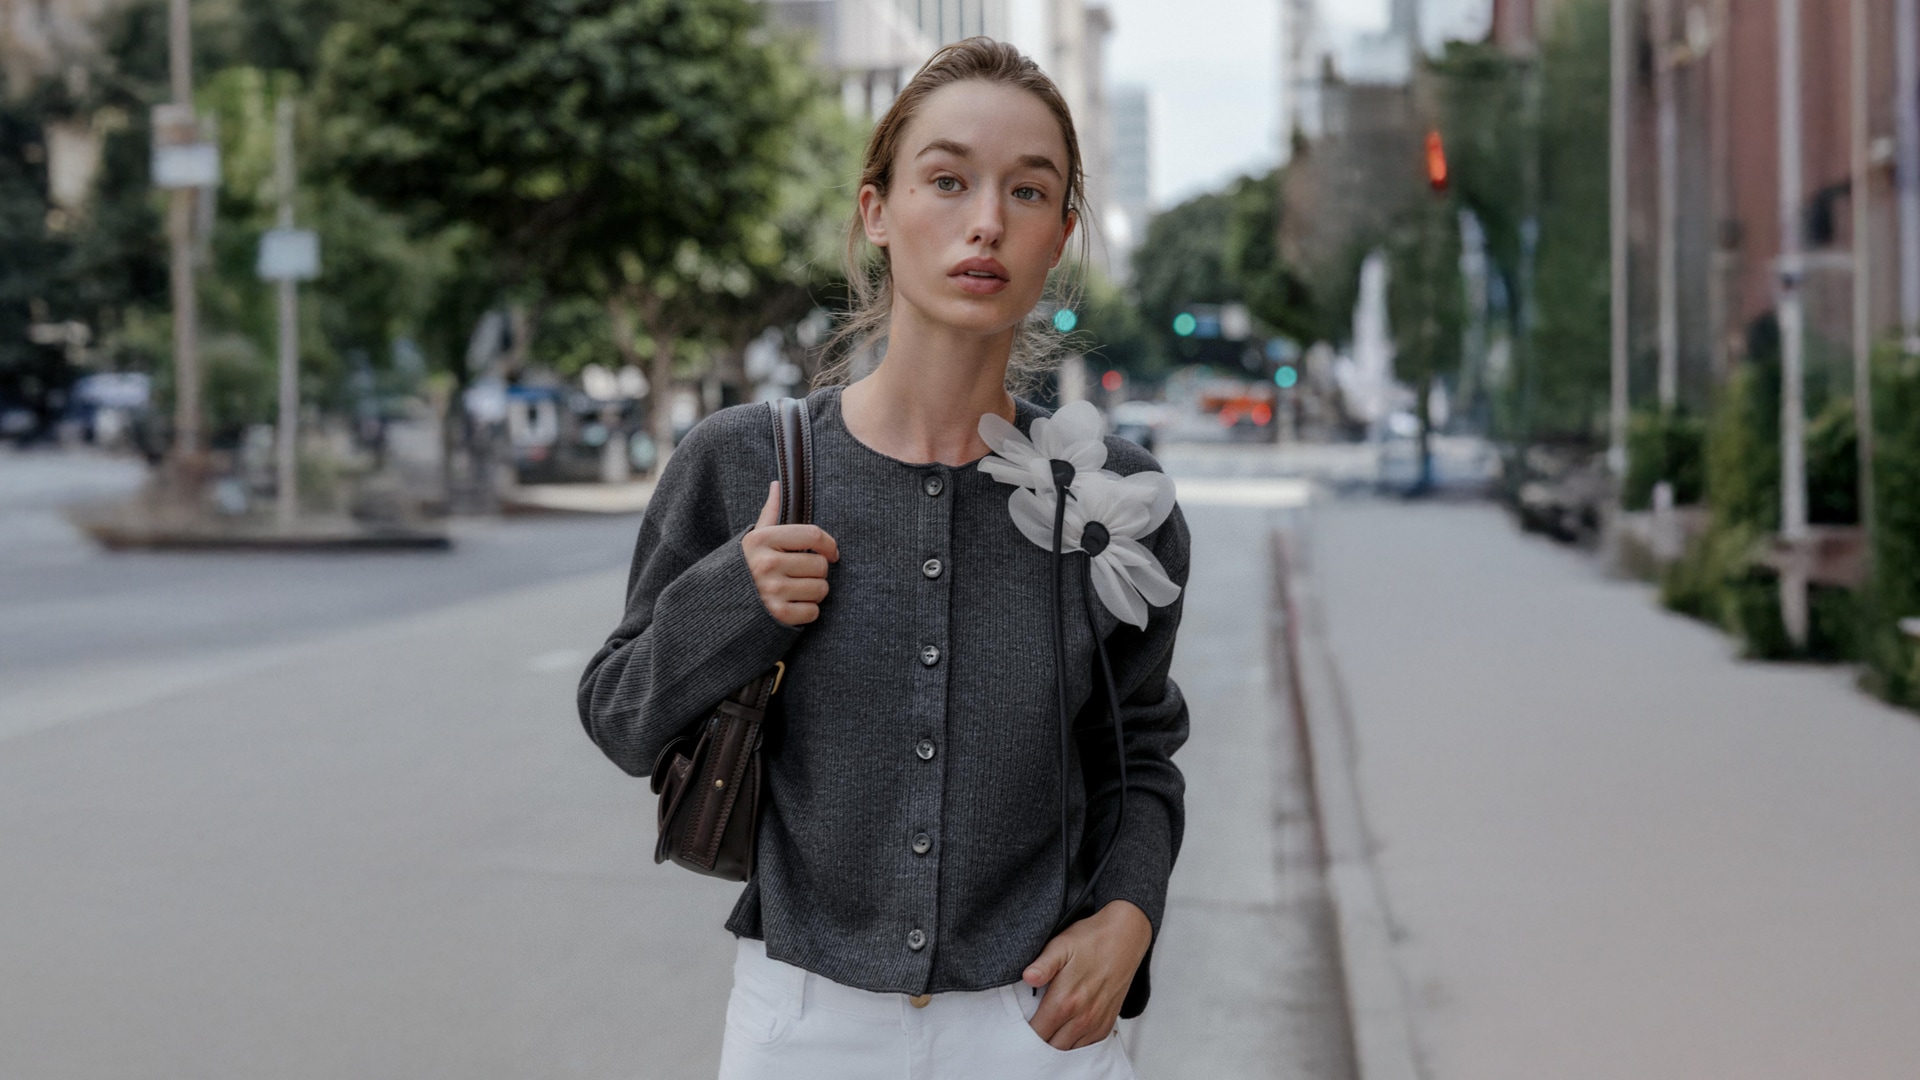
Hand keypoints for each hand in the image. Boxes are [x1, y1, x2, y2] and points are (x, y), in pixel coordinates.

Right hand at [743, 481, 838, 626]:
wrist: (714, 607)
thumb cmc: (740, 570)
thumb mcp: (750, 539)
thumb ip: (769, 513)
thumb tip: (777, 484)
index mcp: (761, 540)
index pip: (812, 534)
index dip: (829, 544)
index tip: (832, 552)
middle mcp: (767, 564)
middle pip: (820, 565)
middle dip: (816, 572)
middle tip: (800, 576)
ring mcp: (772, 591)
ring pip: (821, 589)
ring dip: (813, 592)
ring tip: (794, 591)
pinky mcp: (777, 616)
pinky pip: (813, 612)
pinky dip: (806, 612)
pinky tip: (790, 607)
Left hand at [1021, 900, 1152, 1049]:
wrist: (1125, 937)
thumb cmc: (1091, 940)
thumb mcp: (1061, 945)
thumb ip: (1043, 965)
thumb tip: (1027, 977)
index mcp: (1066, 1000)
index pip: (1037, 1033)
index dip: (1023, 1034)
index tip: (1016, 1028)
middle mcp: (1082, 1018)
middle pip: (1052, 1047)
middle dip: (1037, 1042)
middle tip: (1028, 1030)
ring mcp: (1097, 1023)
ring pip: (1069, 1050)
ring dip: (1055, 1045)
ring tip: (1046, 1031)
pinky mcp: (1107, 1024)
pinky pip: (1087, 1047)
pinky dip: (1074, 1044)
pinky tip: (1066, 1031)